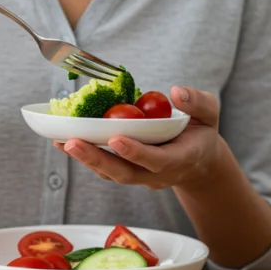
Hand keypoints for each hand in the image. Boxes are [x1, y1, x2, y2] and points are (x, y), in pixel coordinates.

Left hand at [58, 87, 223, 190]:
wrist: (198, 162)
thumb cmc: (202, 133)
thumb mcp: (210, 114)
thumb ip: (198, 102)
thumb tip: (176, 92)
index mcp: (181, 159)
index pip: (158, 160)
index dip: (137, 152)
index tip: (116, 139)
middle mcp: (158, 174)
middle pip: (125, 173)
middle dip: (97, 159)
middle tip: (72, 143)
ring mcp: (141, 177)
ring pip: (111, 173)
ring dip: (85, 159)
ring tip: (60, 142)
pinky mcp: (127, 173)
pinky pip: (105, 168)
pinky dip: (85, 156)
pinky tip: (63, 142)